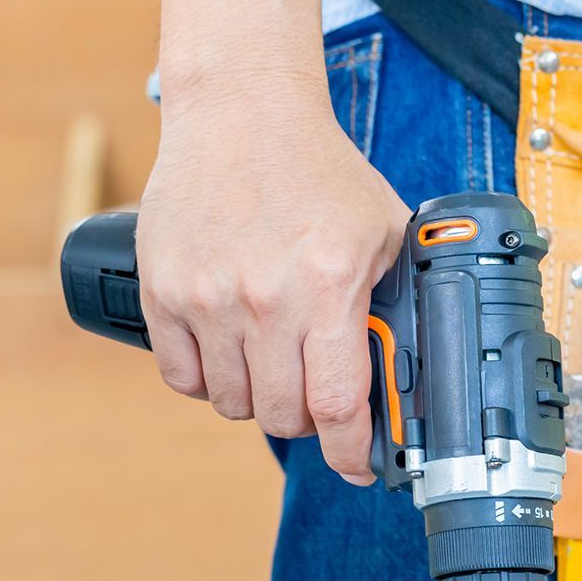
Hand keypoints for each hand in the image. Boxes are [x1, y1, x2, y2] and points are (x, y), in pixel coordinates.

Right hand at [136, 77, 409, 484]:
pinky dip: (208, 380)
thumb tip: (418, 365)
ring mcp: (207, 296)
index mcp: (329, 287)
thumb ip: (398, 298)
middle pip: (284, 416)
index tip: (360, 468)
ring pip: (233, 403)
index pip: (338, 405)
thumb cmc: (320, 171)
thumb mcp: (387, 230)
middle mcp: (265, 299)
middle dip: (309, 421)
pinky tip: (232, 355)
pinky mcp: (163, 290)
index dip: (352, 453)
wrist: (242, 112)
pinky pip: (182, 377)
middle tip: (319, 398)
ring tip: (276, 367)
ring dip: (260, 399)